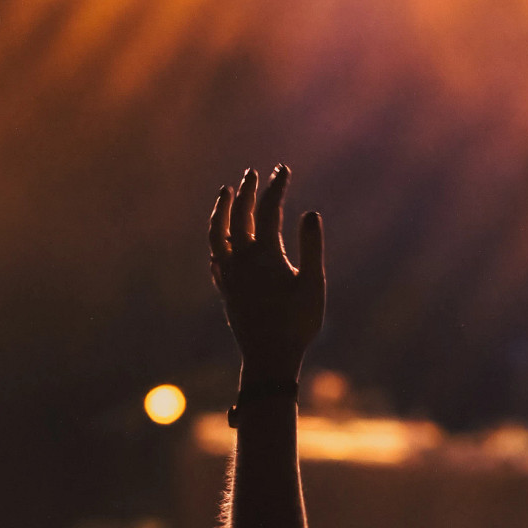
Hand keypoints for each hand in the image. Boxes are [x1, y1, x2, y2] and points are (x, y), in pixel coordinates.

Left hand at [209, 166, 324, 384]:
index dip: (275, 187)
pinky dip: (217, 239)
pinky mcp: (225, 289)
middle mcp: (241, 260)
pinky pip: (214, 256)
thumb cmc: (297, 324)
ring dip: (221, 210)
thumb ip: (312, 247)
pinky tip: (220, 239)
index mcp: (265, 255)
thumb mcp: (313, 285)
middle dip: (246, 191)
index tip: (282, 169)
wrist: (268, 358)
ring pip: (217, 233)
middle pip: (239, 215)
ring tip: (225, 192)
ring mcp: (229, 274)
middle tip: (253, 173)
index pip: (269, 210)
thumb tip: (310, 213)